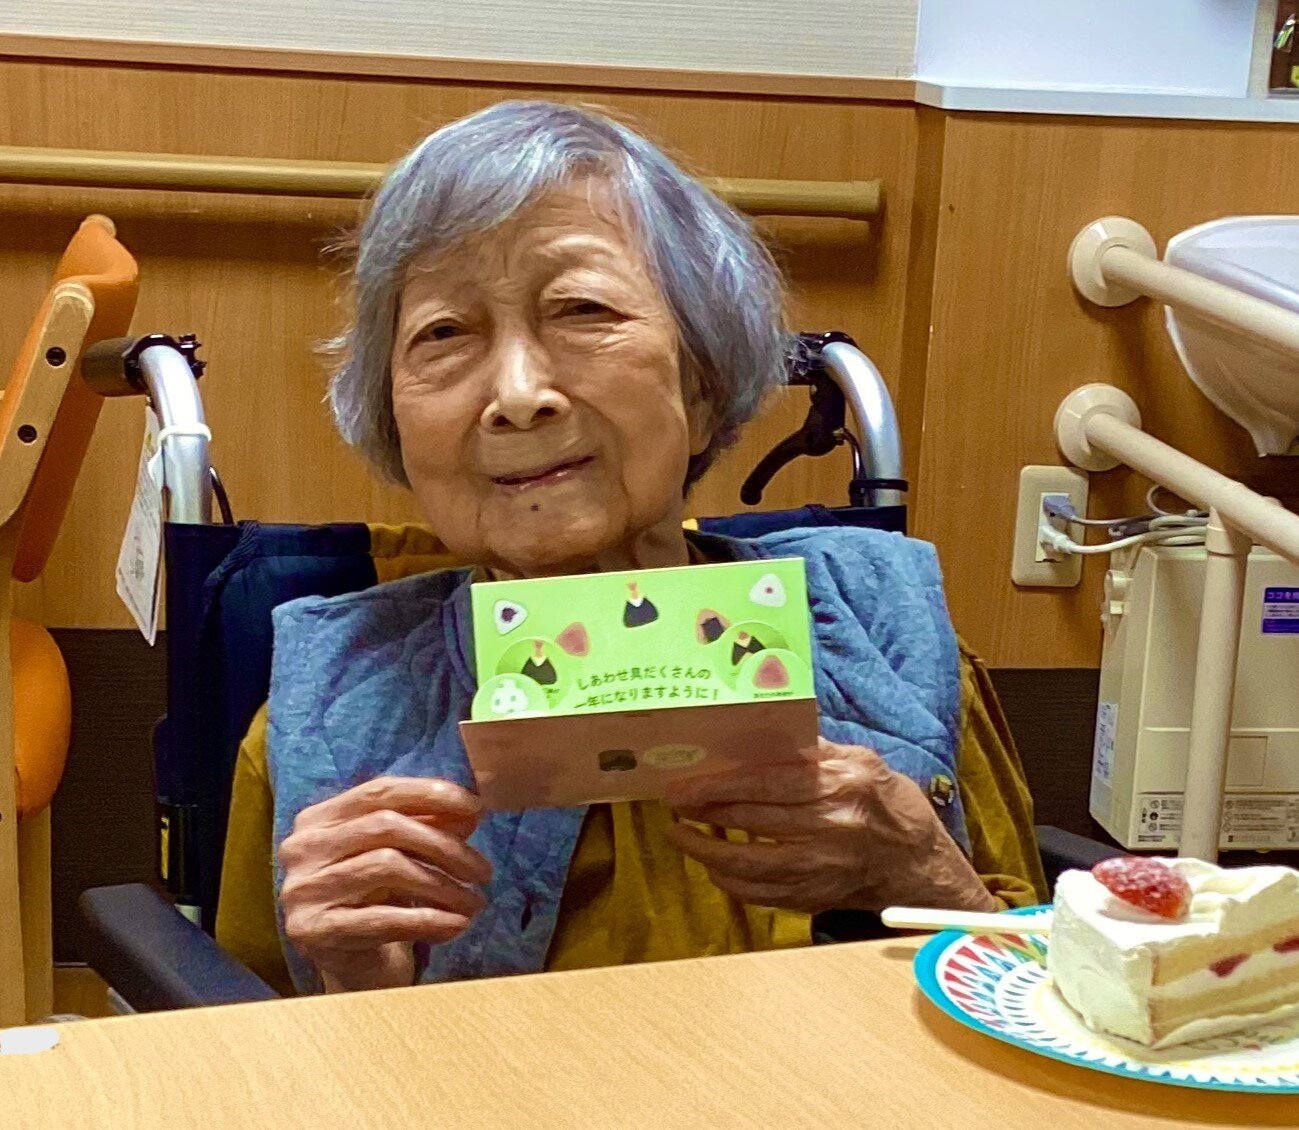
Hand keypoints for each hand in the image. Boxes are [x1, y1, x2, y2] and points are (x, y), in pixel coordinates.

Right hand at [279, 776, 490, 992]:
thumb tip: (470, 811)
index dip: (430, 794)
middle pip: (386, 826)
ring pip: (388, 866)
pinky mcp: (312, 930)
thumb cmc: (378, 900)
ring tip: (475, 902)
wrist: (353, 966)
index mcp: (319, 818)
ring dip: (443, 886)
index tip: (475, 807)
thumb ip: (429, 827)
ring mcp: (302, 889)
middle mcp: (301, 848)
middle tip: (484, 871)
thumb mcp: (403, 856)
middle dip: (445, 846)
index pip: (379, 791)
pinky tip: (456, 925)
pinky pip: (381, 918)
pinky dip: (427, 920)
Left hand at [664, 737, 994, 915]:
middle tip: (674, 803)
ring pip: (748, 864)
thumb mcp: (860, 760)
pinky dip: (730, 881)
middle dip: (704, 811)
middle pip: (751, 820)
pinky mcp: (813, 898)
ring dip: (706, 850)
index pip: (765, 783)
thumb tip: (760, 735)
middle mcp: (829, 828)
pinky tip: (713, 864)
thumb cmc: (888, 804)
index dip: (718, 785)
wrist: (919, 865)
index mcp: (839, 785)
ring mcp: (820, 868)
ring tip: (682, 835)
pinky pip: (760, 895)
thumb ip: (812, 749)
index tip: (685, 785)